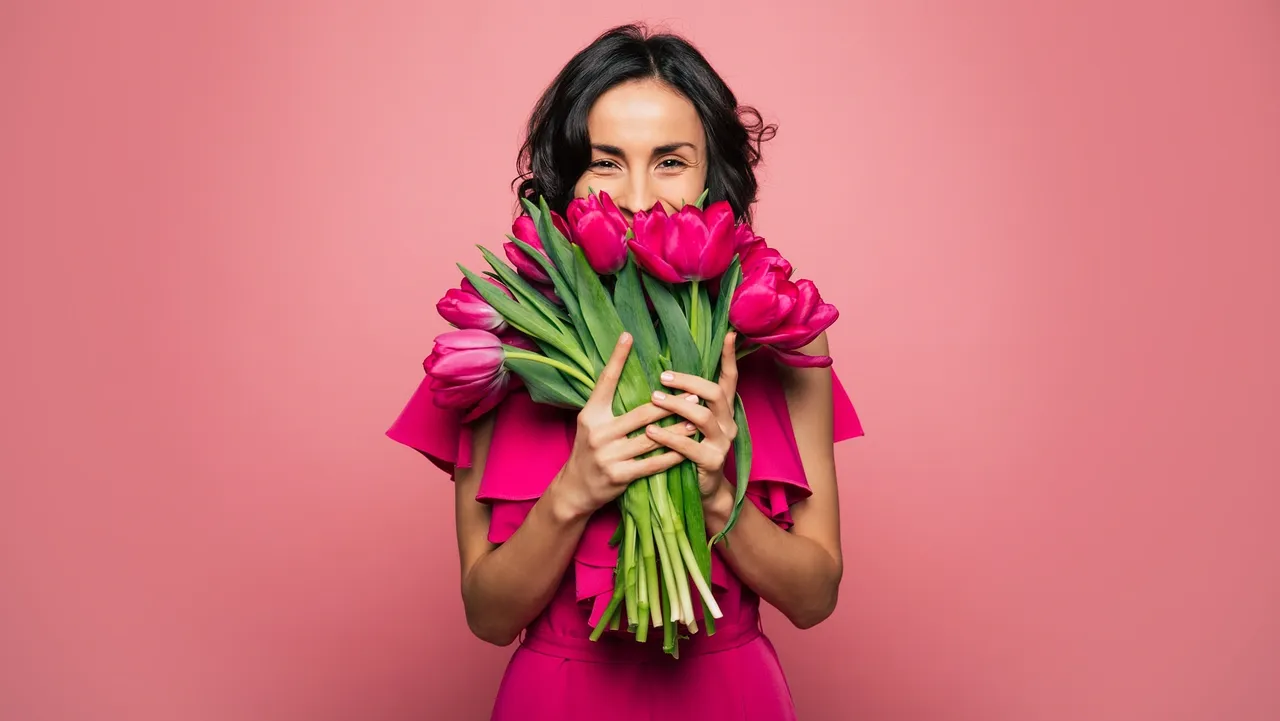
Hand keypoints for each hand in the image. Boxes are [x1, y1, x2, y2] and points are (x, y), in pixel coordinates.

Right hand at [549, 333, 697, 519]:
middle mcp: (598, 433)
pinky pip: (652, 464)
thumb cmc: (590, 449)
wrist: (576, 488)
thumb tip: (634, 375)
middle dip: (670, 404)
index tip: (628, 336)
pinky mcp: (619, 476)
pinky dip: (671, 456)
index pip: (605, 381)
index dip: (617, 358)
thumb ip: (608, 403)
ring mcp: (608, 455)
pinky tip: (687, 450)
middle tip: (694, 393)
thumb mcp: (592, 422)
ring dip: (677, 430)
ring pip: (652, 439)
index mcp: (591, 414)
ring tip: (697, 420)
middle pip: (641, 413)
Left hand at [643, 332, 740, 498]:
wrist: (702, 493)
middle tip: (662, 377)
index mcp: (724, 410)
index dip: (729, 357)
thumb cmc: (689, 451)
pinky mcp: (712, 463)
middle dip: (688, 382)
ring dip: (676, 406)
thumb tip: (664, 371)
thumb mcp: (691, 424)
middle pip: (714, 393)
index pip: (730, 379)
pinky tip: (651, 432)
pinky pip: (690, 446)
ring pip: (703, 416)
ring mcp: (722, 443)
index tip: (728, 334)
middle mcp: (728, 423)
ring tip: (653, 399)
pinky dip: (669, 438)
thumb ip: (686, 401)